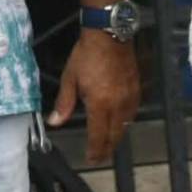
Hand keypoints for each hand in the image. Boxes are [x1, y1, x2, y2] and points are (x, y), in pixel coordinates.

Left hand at [48, 31, 139, 162]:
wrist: (108, 33)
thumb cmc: (87, 53)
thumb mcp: (70, 77)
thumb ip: (64, 103)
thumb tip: (54, 121)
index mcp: (100, 104)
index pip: (98, 137)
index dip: (95, 152)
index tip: (91, 158)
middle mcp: (117, 105)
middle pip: (114, 137)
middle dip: (106, 149)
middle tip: (99, 155)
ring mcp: (129, 98)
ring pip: (125, 126)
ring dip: (116, 136)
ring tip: (108, 140)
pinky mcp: (136, 89)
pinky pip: (133, 113)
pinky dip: (125, 121)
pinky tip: (119, 120)